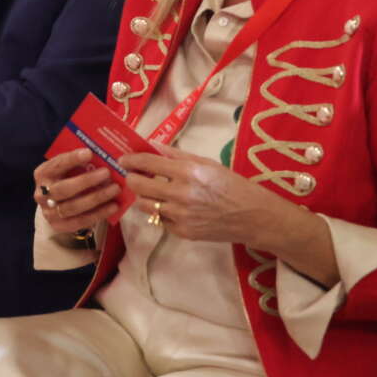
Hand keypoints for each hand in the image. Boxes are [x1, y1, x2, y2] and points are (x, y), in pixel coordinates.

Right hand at [34, 149, 119, 232]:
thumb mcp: (66, 169)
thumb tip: (100, 154)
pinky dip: (99, 213)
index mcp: (43, 174)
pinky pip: (80, 221)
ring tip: (115, 189)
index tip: (89, 153)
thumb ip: (78, 163)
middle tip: (107, 173)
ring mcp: (48, 212)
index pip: (56, 165)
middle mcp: (41, 193)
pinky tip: (113, 206)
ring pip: (73, 207)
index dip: (72, 159)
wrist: (57, 204)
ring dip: (96, 198)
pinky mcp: (59, 225)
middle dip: (86, 181)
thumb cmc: (66, 180)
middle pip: (63, 189)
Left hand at [120, 143, 288, 244]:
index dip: (131, 160)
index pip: (148, 164)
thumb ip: (175, 155)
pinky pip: (160, 219)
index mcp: (188, 172)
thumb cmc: (231, 184)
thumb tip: (150, 144)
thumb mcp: (205, 163)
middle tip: (133, 175)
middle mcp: (181, 195)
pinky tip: (171, 206)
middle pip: (139, 186)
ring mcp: (180, 216)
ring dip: (144, 196)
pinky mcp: (182, 232)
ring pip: (145, 205)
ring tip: (153, 191)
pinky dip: (161, 212)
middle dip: (132, 179)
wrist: (252, 216)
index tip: (123, 159)